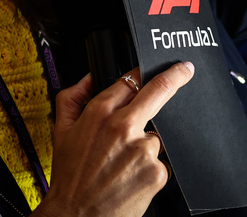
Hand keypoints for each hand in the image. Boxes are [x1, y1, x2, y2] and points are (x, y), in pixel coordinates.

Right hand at [37, 63, 194, 216]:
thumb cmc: (70, 179)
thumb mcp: (61, 132)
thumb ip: (72, 98)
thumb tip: (88, 78)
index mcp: (100, 113)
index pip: (131, 80)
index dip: (144, 72)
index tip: (159, 66)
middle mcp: (123, 127)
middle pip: (159, 91)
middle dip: (176, 76)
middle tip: (185, 70)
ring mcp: (142, 149)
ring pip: (156, 137)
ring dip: (145, 146)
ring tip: (124, 166)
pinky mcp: (156, 171)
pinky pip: (161, 162)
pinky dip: (149, 169)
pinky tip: (132, 179)